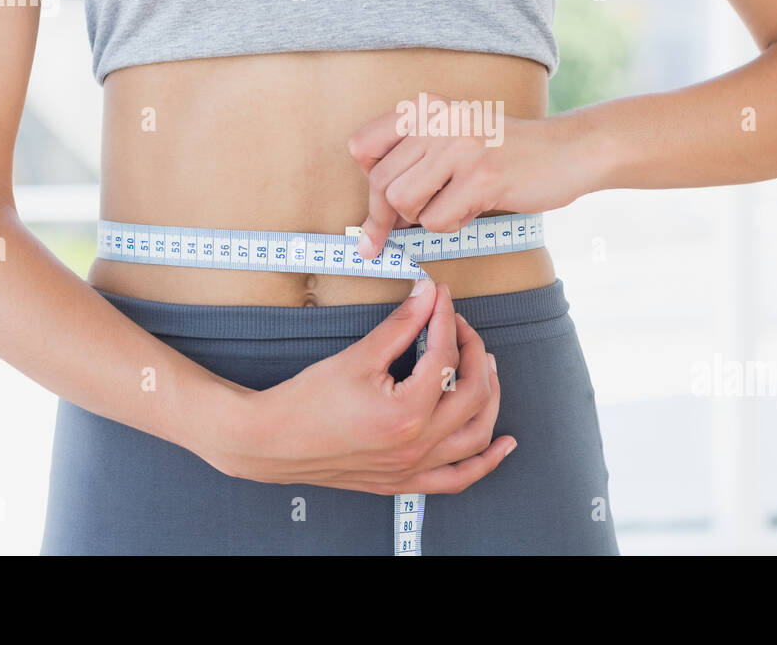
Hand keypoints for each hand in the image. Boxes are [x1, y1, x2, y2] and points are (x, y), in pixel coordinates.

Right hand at [202, 280, 515, 494]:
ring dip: (490, 399)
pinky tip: (504, 445)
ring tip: (485, 368)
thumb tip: (427, 294)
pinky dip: (486, 462)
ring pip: (476, 436)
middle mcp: (417, 445)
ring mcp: (413, 468)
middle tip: (459, 326)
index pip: (445, 357)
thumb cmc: (307, 401)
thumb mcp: (358, 356)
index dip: (446, 319)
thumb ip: (401, 325)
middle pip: (472, 393)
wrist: (272, 442)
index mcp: (407, 413)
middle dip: (473, 352)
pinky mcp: (404, 481)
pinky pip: (459, 478)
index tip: (441, 296)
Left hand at [347, 92, 590, 257]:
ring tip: (451, 206)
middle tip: (397, 233)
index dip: (367, 181)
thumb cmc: (505, 153)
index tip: (379, 203)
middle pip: (380, 184)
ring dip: (423, 219)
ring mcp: (460, 147)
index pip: (362, 146)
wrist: (567, 151)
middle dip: (386, 217)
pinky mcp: (482, 177)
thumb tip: (373, 215)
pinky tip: (473, 208)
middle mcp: (437, 121)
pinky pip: (437, 221)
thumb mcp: (453, 137)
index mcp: (425, 108)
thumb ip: (413, 160)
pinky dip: (450, 225)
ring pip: (404, 204)